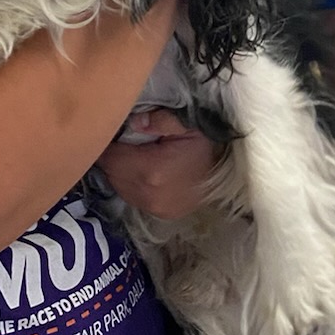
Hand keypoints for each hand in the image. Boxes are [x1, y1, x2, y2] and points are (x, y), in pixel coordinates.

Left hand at [94, 111, 225, 220]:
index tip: (112, 131)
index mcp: (151, 169)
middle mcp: (147, 194)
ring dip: (119, 171)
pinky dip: (131, 184)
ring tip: (131, 155)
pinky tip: (141, 171)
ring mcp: (153, 208)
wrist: (227, 173)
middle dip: (112, 156)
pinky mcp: (159, 213)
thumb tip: (134, 123)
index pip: (109, 157)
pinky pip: (132, 197)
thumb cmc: (205, 145)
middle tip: (121, 140)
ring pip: (119, 186)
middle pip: (110, 173)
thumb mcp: (187, 124)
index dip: (106, 143)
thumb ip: (159, 120)